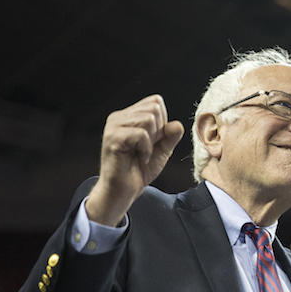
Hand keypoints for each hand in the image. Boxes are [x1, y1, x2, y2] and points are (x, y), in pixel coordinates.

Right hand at [86, 95, 183, 225]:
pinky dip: (146, 149)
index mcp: (129, 115)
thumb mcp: (162, 150)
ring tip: (142, 152)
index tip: (154, 141)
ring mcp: (114, 126)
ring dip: (152, 141)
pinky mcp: (113, 138)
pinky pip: (141, 134)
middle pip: (154, 108)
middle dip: (158, 131)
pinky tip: (139, 157)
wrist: (125, 189)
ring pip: (148, 119)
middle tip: (147, 148)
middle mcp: (119, 117)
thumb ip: (170, 136)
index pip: (156, 102)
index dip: (163, 122)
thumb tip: (177, 124)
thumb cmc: (140, 169)